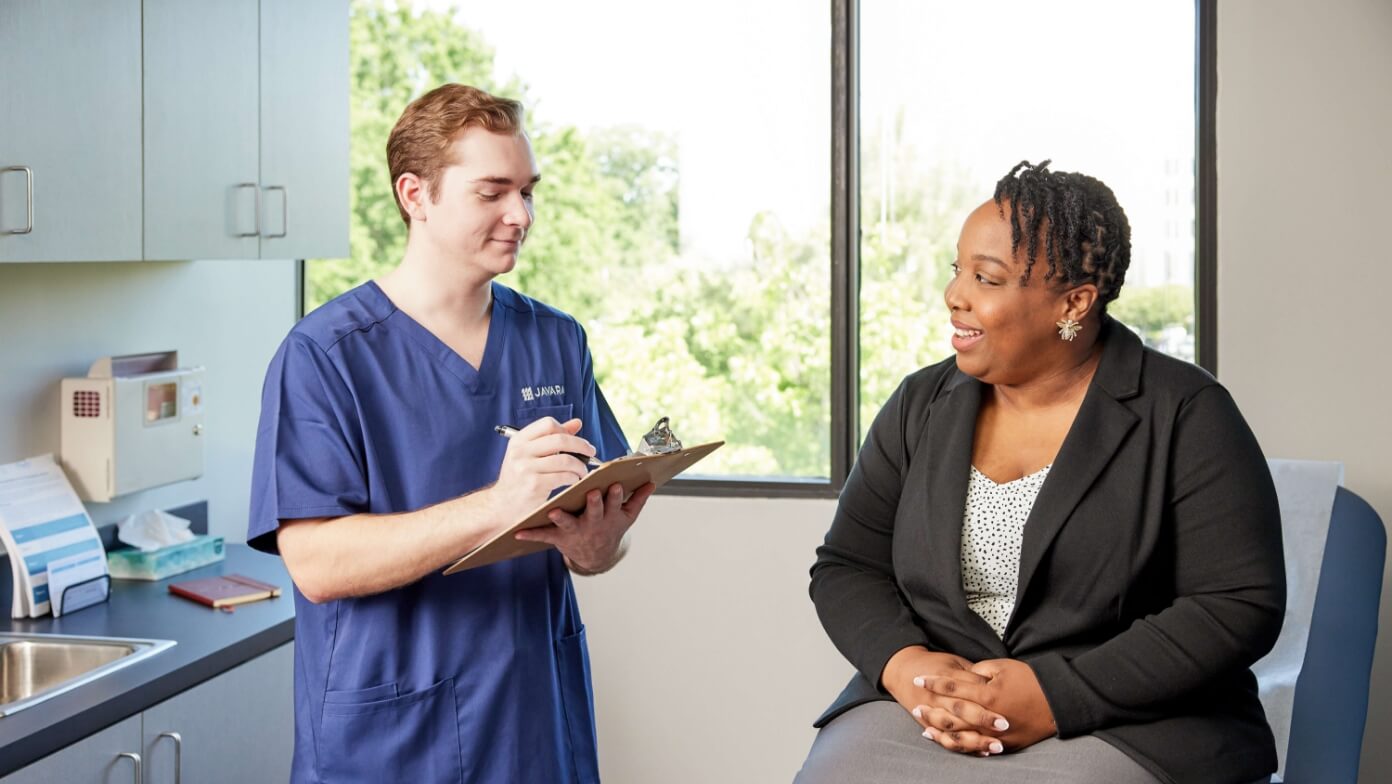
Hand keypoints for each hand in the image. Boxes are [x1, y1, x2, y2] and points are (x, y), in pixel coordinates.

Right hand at [483, 417, 595, 523]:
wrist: (502, 507)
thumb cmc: (519, 480)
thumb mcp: (529, 455)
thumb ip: (552, 438)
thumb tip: (577, 423)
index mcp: (519, 440)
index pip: (548, 424)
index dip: (566, 430)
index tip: (575, 440)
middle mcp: (520, 451)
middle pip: (560, 439)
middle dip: (581, 445)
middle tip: (591, 452)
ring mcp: (526, 468)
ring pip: (566, 459)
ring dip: (580, 466)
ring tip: (583, 471)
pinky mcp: (534, 485)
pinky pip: (564, 476)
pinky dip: (574, 478)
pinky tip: (574, 480)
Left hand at [514, 481, 654, 573]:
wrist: (596, 557)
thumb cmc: (609, 529)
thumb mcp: (627, 517)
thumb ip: (639, 499)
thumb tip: (651, 482)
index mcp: (609, 515)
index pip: (614, 504)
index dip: (616, 496)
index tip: (615, 484)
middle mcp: (593, 523)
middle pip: (594, 512)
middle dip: (593, 504)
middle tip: (591, 493)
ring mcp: (576, 531)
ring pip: (569, 523)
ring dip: (562, 518)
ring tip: (554, 511)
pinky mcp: (560, 538)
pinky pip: (544, 535)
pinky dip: (531, 533)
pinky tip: (518, 531)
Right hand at [881, 647, 1008, 755]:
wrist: (903, 670)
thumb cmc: (934, 664)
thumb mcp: (954, 663)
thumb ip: (974, 674)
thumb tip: (996, 684)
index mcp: (947, 678)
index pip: (969, 688)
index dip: (987, 697)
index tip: (1006, 703)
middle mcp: (938, 697)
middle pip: (962, 710)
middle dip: (983, 719)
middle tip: (1004, 725)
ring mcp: (932, 712)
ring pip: (955, 730)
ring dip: (976, 740)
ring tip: (996, 746)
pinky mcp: (929, 724)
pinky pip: (947, 740)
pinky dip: (964, 747)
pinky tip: (982, 752)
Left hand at [920, 658, 1056, 752]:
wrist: (1057, 702)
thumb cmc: (1030, 680)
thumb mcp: (1004, 667)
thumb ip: (979, 671)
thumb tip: (963, 676)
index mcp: (987, 693)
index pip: (953, 687)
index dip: (933, 683)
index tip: (918, 679)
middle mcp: (988, 716)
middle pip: (952, 714)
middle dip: (932, 709)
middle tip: (915, 706)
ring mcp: (995, 733)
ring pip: (961, 736)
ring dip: (941, 732)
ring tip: (925, 728)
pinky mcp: (1004, 745)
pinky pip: (978, 748)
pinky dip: (961, 746)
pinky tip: (950, 743)